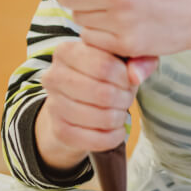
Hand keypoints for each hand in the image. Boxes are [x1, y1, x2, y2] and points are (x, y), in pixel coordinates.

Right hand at [35, 40, 157, 170]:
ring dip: (119, 117)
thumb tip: (136, 76)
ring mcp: (53, 104)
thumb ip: (137, 60)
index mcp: (66, 51)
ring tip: (120, 112)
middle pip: (103, 93)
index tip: (129, 80)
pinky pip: (95, 139)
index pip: (104, 65)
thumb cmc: (103, 76)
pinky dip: (113, 137)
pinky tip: (116, 129)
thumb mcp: (121, 60)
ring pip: (101, 117)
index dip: (125, 77)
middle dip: (124, 99)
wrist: (77, 103)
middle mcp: (53, 76)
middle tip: (127, 98)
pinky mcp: (60, 131)